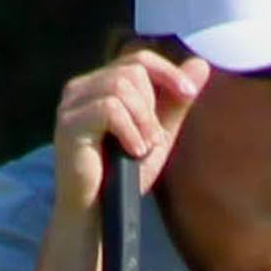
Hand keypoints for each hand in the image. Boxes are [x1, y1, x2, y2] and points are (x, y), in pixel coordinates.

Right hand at [53, 48, 211, 212]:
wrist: (100, 211)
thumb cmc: (124, 174)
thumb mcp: (157, 134)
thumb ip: (176, 101)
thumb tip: (201, 63)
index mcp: (100, 85)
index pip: (138, 59)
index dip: (167, 71)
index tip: (190, 92)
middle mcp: (81, 88)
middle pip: (132, 70)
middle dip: (152, 106)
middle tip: (152, 139)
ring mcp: (71, 104)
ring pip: (120, 86)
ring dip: (143, 120)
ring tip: (142, 148)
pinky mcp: (68, 123)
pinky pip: (109, 109)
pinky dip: (129, 131)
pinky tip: (131, 152)